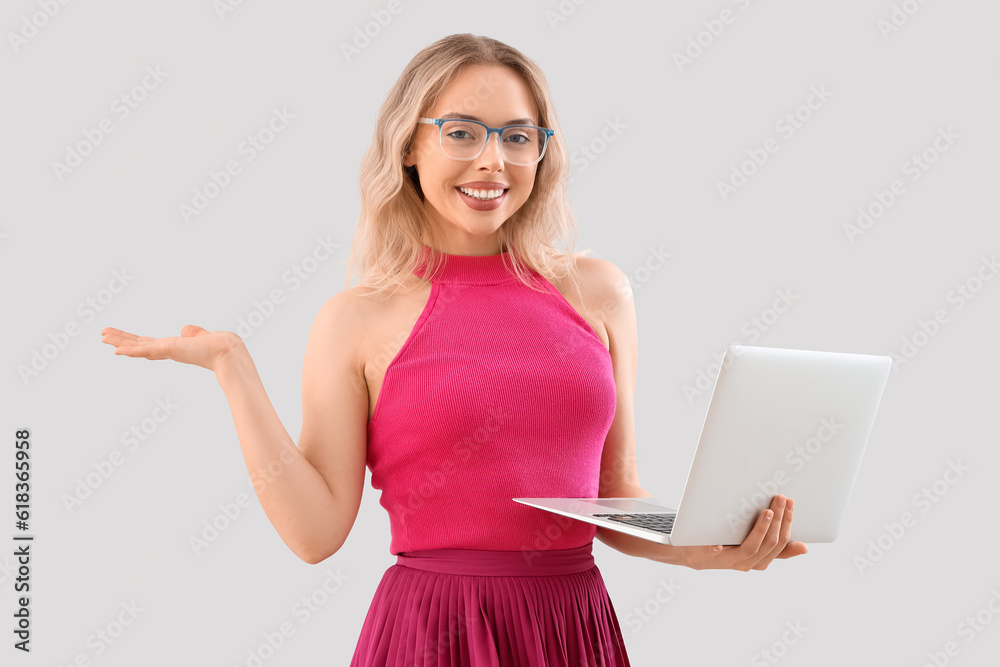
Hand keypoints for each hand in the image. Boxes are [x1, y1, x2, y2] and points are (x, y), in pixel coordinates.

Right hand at [100, 325, 243, 373]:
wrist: (227, 352)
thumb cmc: (220, 346)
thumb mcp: (203, 336)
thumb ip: (193, 333)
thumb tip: (186, 330)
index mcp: (175, 347)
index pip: (151, 344)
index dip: (136, 342)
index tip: (122, 340)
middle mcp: (168, 350)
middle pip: (139, 345)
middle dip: (121, 340)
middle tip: (103, 335)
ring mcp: (166, 351)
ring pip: (137, 346)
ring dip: (119, 341)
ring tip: (102, 336)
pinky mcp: (167, 349)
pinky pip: (144, 350)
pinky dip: (130, 350)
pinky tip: (115, 349)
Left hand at [669, 495, 807, 570]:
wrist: (692, 553)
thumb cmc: (725, 545)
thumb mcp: (752, 546)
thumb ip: (774, 545)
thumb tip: (804, 547)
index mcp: (760, 560)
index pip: (781, 543)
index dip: (788, 523)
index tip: (791, 503)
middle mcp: (747, 563)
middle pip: (770, 544)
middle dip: (779, 520)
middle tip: (780, 499)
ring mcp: (730, 561)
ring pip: (753, 547)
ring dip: (762, 528)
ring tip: (767, 511)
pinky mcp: (711, 556)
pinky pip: (717, 552)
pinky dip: (720, 547)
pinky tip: (721, 540)